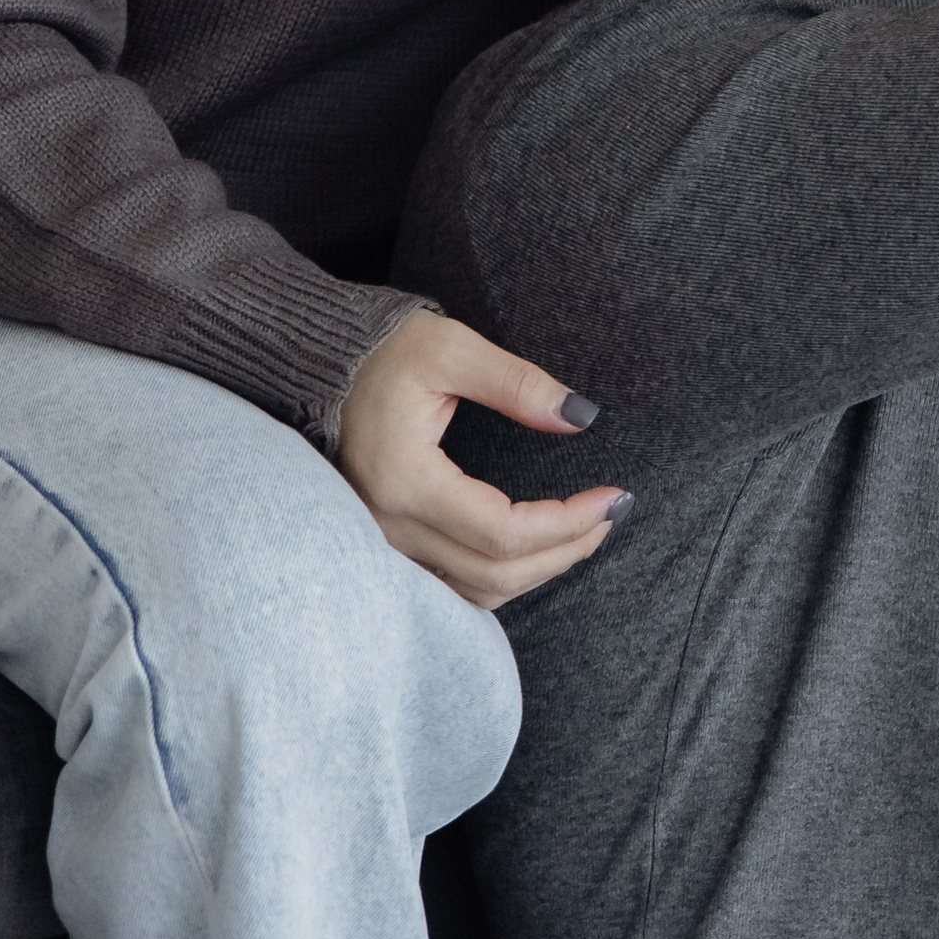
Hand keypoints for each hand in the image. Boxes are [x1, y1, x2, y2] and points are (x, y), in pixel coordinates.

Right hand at [338, 308, 628, 611]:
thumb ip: (517, 382)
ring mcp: (386, 543)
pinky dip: (503, 574)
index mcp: (407, 482)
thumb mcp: (452, 348)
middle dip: (563, 550)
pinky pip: (453, 583)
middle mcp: (391, 527)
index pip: (501, 532)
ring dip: (538, 570)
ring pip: (474, 590)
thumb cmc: (387, 352)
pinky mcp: (390, 543)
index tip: (611, 498)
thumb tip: (579, 416)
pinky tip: (537, 547)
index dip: (565, 523)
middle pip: (493, 572)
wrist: (327, 367)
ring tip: (585, 532)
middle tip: (610, 515)